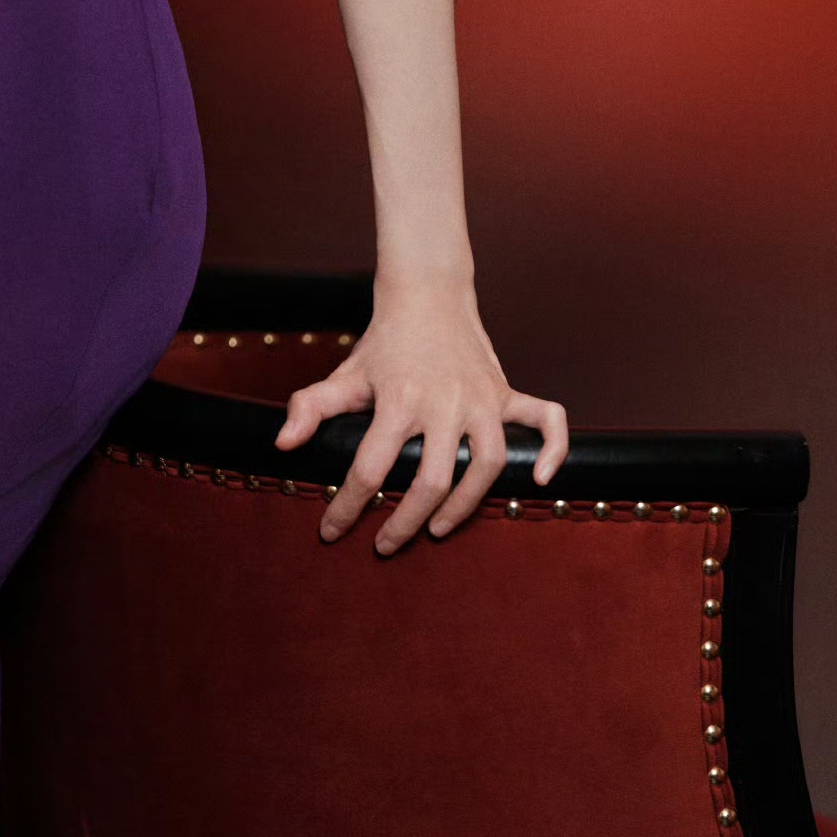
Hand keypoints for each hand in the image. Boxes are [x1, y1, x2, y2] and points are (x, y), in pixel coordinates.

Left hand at [271, 275, 568, 554]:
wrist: (427, 293)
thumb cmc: (384, 342)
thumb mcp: (345, 374)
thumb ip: (311, 407)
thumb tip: (283, 446)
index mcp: (400, 398)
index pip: (371, 468)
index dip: (348, 506)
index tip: (332, 531)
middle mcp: (445, 401)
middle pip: (432, 480)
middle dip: (404, 522)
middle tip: (386, 544)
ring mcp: (483, 398)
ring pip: (487, 465)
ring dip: (464, 506)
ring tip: (436, 528)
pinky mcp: (506, 392)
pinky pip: (546, 420)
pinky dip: (553, 449)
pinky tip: (539, 479)